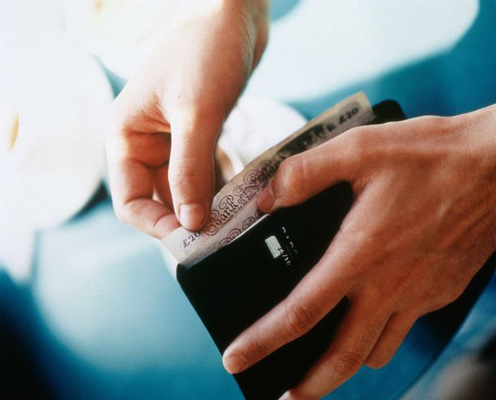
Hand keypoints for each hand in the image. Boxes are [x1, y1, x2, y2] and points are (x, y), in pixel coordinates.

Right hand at [106, 0, 268, 237]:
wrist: (233, 13)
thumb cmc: (206, 50)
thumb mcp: (196, 113)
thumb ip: (190, 171)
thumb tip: (192, 223)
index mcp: (127, 135)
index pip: (130, 201)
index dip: (157, 227)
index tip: (192, 242)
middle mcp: (145, 142)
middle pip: (158, 200)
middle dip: (186, 220)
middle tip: (219, 236)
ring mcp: (172, 140)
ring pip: (184, 190)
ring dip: (205, 206)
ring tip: (233, 220)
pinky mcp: (198, 135)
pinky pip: (203, 173)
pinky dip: (218, 187)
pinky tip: (238, 194)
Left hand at [222, 104, 495, 398]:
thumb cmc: (433, 155)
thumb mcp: (358, 149)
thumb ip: (304, 174)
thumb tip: (268, 198)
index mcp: (362, 253)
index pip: (302, 312)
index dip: (263, 341)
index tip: (236, 359)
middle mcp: (391, 284)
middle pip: (344, 357)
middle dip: (310, 386)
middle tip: (286, 396)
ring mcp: (421, 293)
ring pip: (377, 351)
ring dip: (346, 365)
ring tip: (323, 361)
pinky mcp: (442, 289)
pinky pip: (405, 328)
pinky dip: (379, 336)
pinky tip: (368, 315)